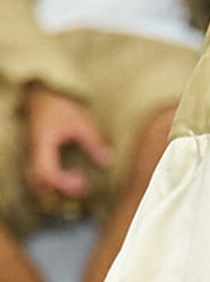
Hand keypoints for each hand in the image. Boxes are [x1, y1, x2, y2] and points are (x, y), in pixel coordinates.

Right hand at [23, 85, 111, 199]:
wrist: (43, 93)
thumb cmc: (61, 105)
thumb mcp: (81, 122)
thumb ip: (93, 142)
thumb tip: (106, 161)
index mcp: (42, 145)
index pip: (47, 173)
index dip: (63, 183)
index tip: (81, 182)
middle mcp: (32, 152)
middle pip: (38, 181)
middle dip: (59, 188)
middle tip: (81, 184)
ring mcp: (30, 152)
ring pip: (35, 179)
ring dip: (54, 184)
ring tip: (77, 178)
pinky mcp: (33, 152)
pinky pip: (36, 172)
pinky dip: (51, 178)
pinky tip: (69, 170)